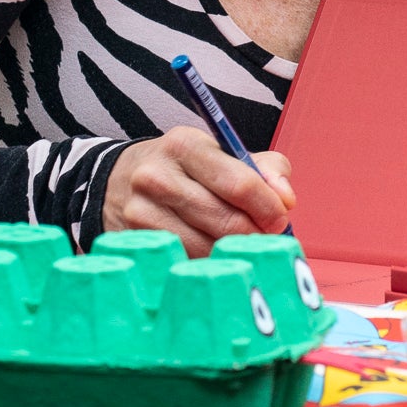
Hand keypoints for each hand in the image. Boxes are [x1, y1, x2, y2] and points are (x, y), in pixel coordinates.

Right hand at [102, 127, 295, 254]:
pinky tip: (214, 253)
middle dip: (255, 233)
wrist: (120, 179)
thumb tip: (286, 199)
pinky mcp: (134, 241)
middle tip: (265, 236)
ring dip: (232, 251)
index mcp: (186, 145)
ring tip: (240, 243)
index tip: (280, 218)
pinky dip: (208, 261)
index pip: (239, 183)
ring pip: (207, 246)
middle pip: (225, 220)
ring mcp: (141, 211)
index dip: (268, 206)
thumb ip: (265, 169)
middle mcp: (158, 176)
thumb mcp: (222, 153)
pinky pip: (186, 260)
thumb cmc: (186, 167)